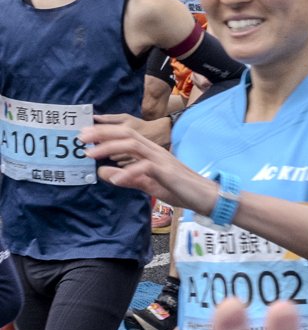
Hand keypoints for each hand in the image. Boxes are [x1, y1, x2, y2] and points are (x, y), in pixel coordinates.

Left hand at [81, 115, 213, 210]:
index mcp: (151, 151)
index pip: (126, 135)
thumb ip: (127, 177)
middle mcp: (155, 151)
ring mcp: (162, 160)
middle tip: (80, 138)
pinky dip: (128, 172)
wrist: (206, 196)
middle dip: (102, 134)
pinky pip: (145, 167)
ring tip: (91, 154)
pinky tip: (116, 179)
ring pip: (133, 145)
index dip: (105, 132)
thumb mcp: (147, 183)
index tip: (84, 135)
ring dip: (109, 148)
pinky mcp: (167, 172)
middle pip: (127, 134)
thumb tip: (102, 171)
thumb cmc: (180, 189)